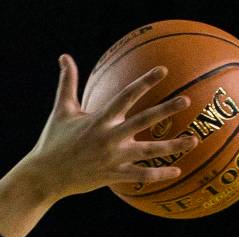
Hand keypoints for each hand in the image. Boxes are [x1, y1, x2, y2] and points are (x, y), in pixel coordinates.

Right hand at [0, 60, 196, 236]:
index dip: (145, 82)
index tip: (163, 71)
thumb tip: (64, 57)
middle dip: (166, 109)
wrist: (45, 176)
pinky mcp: (113, 176)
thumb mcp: (61, 110)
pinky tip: (177, 170)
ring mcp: (113, 158)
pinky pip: (141, 176)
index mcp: (99, 119)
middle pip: (144, 121)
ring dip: (173, 146)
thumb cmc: (53, 141)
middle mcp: (109, 137)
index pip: (126, 96)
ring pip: (149, 152)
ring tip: (193, 140)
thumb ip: (68, 82)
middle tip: (186, 100)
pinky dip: (160, 174)